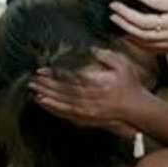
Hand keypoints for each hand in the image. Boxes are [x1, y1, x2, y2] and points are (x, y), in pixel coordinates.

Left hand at [29, 48, 152, 132]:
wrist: (137, 109)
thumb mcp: (123, 65)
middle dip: (45, 85)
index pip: (70, 78)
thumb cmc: (130, 86)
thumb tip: (90, 48)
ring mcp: (88, 110)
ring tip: (32, 90)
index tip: (41, 70)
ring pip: (62, 103)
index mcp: (98, 83)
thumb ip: (106, 56)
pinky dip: (53, 108)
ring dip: (46, 96)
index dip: (54, 74)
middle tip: (31, 79)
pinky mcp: (87, 118)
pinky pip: (66, 114)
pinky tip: (43, 103)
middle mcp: (91, 98)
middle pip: (63, 91)